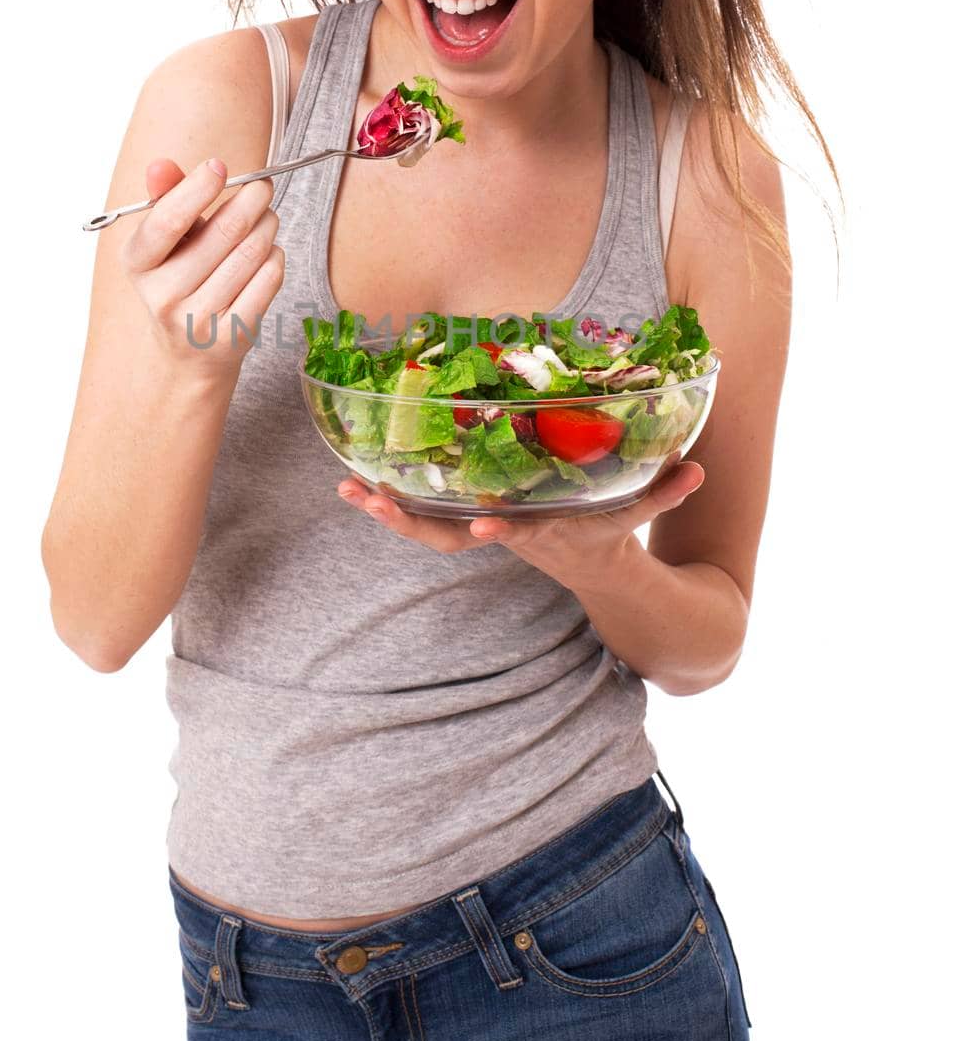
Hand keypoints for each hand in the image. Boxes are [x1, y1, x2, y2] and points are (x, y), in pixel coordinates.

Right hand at [119, 157, 283, 384]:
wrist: (188, 353)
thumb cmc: (179, 280)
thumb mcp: (164, 243)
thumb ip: (165, 200)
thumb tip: (161, 166)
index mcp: (137, 263)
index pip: (168, 220)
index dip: (198, 187)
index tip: (219, 166)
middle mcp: (162, 295)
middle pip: (225, 231)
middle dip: (252, 199)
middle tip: (261, 188)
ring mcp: (198, 319)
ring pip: (253, 251)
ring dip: (268, 225)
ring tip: (267, 218)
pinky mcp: (232, 335)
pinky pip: (269, 277)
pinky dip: (275, 256)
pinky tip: (268, 253)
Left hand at [336, 451, 704, 575]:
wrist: (592, 570)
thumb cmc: (610, 534)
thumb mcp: (637, 514)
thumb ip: (665, 493)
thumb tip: (696, 470)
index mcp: (540, 530)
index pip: (518, 532)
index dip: (500, 530)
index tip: (482, 524)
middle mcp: (501, 530)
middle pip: (448, 538)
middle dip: (407, 522)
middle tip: (367, 501)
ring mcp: (481, 528)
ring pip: (425, 528)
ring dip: (384, 510)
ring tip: (344, 489)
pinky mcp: (469, 519)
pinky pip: (423, 514)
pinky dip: (389, 501)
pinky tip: (356, 480)